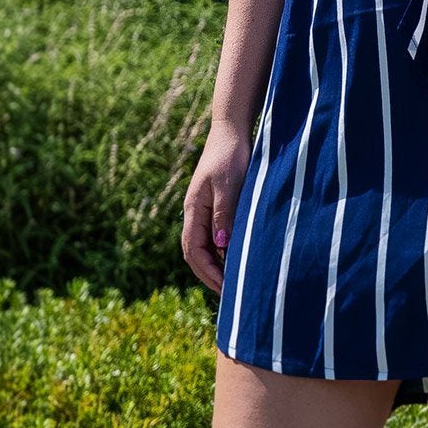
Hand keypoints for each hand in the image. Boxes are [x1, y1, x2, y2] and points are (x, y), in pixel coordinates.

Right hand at [183, 123, 252, 295]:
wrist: (231, 131)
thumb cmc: (231, 155)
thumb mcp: (228, 185)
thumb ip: (224, 215)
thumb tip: (221, 246)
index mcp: (193, 210)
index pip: (193, 251)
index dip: (207, 272)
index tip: (224, 288)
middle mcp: (194, 214)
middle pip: (194, 255)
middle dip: (208, 276)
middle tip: (228, 295)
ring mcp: (202, 212)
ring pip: (202, 248)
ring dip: (214, 268)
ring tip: (231, 284)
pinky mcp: (212, 209)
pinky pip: (211, 239)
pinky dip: (220, 255)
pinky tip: (234, 262)